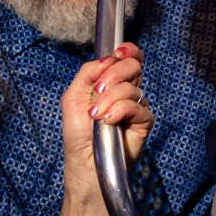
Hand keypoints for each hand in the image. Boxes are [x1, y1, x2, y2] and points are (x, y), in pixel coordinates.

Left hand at [61, 44, 150, 182]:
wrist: (84, 163)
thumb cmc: (77, 135)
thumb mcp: (72, 97)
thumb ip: (87, 73)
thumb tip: (108, 59)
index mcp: (110, 83)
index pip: (126, 59)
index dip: (127, 51)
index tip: (120, 52)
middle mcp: (125, 92)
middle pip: (133, 67)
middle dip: (115, 74)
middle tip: (100, 90)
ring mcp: (135, 107)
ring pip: (131, 88)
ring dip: (110, 100)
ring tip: (97, 116)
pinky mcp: (143, 122)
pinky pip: (138, 107)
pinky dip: (121, 111)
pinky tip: (109, 121)